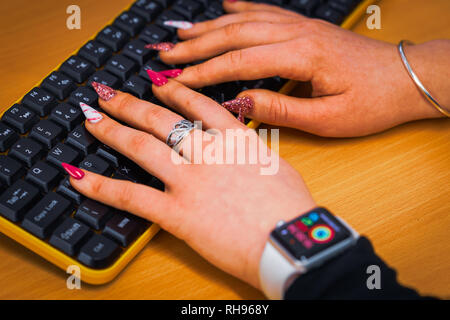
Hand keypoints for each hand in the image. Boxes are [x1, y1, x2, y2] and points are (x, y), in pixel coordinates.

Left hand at [69, 80, 315, 288]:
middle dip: (131, 104)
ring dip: (112, 130)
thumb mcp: (277, 166)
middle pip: (161, 119)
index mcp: (235, 140)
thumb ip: (251, 152)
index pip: (198, 105)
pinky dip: (101, 186)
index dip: (174, 91)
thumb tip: (240, 147)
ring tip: (91, 119)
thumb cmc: (291, 208)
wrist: (288, 240)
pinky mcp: (177, 213)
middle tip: (109, 94)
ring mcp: (189, 180)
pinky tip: (78, 177)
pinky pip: (131, 196)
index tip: (157, 84)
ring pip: (141, 146)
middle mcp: (207, 152)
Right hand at [156, 1, 448, 136]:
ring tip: (179, 33)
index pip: (240, 61)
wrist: (403, 79)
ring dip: (209, 26)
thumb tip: (238, 102)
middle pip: (235, 33)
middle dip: (196, 45)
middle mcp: (298, 33)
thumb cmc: (371, 101)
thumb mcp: (327, 119)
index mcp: (303, 56)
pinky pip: (266, 11)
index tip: (176, 80)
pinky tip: (223, 6)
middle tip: (164, 54)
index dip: (205, 72)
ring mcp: (301, 26)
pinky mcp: (305, 27)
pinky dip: (240, 8)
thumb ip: (279, 110)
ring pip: (245, 19)